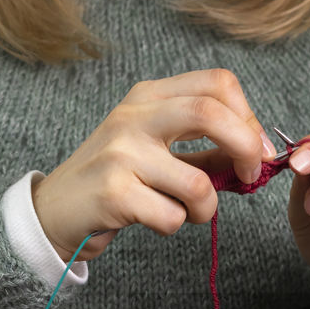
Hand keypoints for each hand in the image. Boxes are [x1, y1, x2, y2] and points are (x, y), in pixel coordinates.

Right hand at [32, 68, 275, 261]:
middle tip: (249, 176)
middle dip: (246, 148)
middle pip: (212, 112)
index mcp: (149, 96)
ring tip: (189, 211)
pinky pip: (172, 216)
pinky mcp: (112, 192)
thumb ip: (205, 153)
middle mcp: (134, 115)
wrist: (52, 211)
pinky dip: (175, 225)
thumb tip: (257, 158)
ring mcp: (120, 152)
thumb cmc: (114, 181)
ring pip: (198, 183)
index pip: (217, 83)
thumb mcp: (157, 152)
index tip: (257, 150)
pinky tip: (155, 220)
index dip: (249, 117)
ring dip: (206, 208)